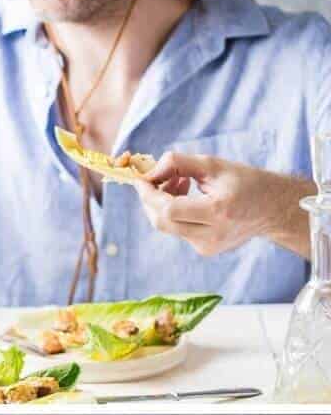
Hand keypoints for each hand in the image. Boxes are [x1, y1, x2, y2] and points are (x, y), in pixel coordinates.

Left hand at [135, 152, 311, 257]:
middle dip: (151, 199)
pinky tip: (187, 198)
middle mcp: (212, 234)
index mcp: (219, 211)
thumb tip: (149, 172)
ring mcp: (207, 246)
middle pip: (162, 222)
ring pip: (167, 227)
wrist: (272, 208)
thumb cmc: (245, 182)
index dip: (149, 195)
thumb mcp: (213, 165)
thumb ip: (178, 164)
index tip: (141, 179)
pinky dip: (173, 213)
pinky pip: (177, 230)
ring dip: (161, 204)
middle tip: (159, 178)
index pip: (169, 210)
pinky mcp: (204, 250)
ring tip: (180, 183)